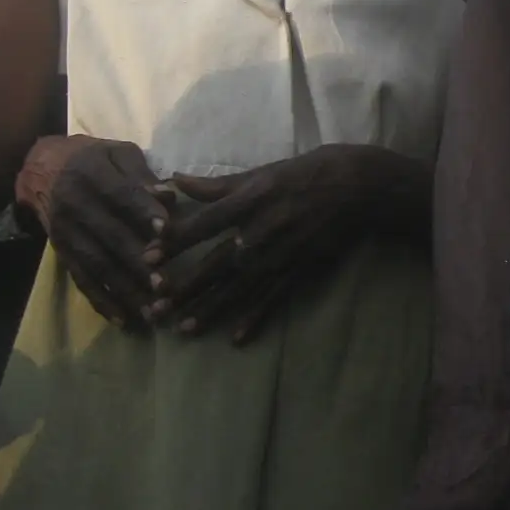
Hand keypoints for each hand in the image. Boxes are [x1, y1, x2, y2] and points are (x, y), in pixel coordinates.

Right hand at [21, 136, 167, 328]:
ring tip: (152, 311)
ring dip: (124, 289)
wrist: (39, 168)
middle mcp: (73, 203)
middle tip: (166, 284)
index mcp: (90, 171)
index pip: (118, 194)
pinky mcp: (61, 251)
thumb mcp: (116, 153)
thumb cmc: (90, 158)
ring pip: (95, 264)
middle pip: (108, 235)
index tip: (167, 231)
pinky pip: (80, 279)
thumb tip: (167, 196)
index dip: (142, 211)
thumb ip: (142, 174)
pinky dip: (101, 301)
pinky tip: (123, 319)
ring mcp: (64, 231)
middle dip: (136, 262)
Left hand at [148, 149, 377, 343]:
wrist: (361, 187)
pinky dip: (255, 318)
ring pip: (239, 288)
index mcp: (250, 201)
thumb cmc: (308, 172)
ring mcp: (281, 255)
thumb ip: (217, 183)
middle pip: (215, 264)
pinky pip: (273, 298)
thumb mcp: (262, 171)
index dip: (174, 242)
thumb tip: (173, 180)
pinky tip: (236, 338)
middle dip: (184, 288)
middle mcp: (262, 231)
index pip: (203, 225)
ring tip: (184, 329)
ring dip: (211, 309)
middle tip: (155, 307)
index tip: (148, 259)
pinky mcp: (300, 270)